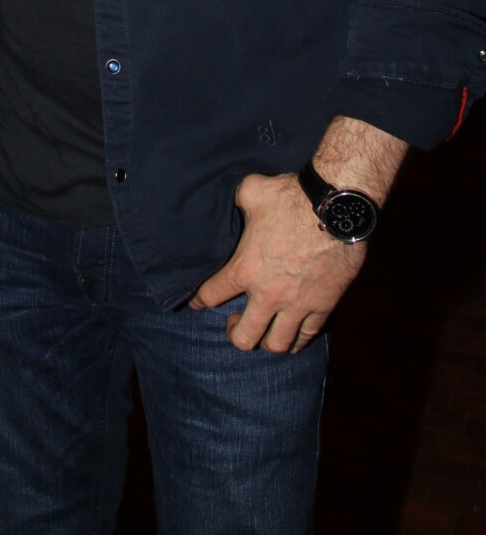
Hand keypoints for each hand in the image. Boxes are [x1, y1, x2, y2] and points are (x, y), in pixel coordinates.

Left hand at [189, 171, 364, 353]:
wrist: (337, 208)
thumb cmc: (291, 197)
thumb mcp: (252, 190)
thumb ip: (237, 199)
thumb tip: (233, 198)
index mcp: (245, 268)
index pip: (211, 295)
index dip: (199, 300)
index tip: (198, 302)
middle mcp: (268, 294)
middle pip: (244, 337)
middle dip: (235, 334)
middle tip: (234, 324)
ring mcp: (297, 304)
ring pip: (276, 344)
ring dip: (266, 343)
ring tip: (263, 334)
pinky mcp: (324, 305)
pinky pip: (307, 335)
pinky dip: (297, 340)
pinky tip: (292, 336)